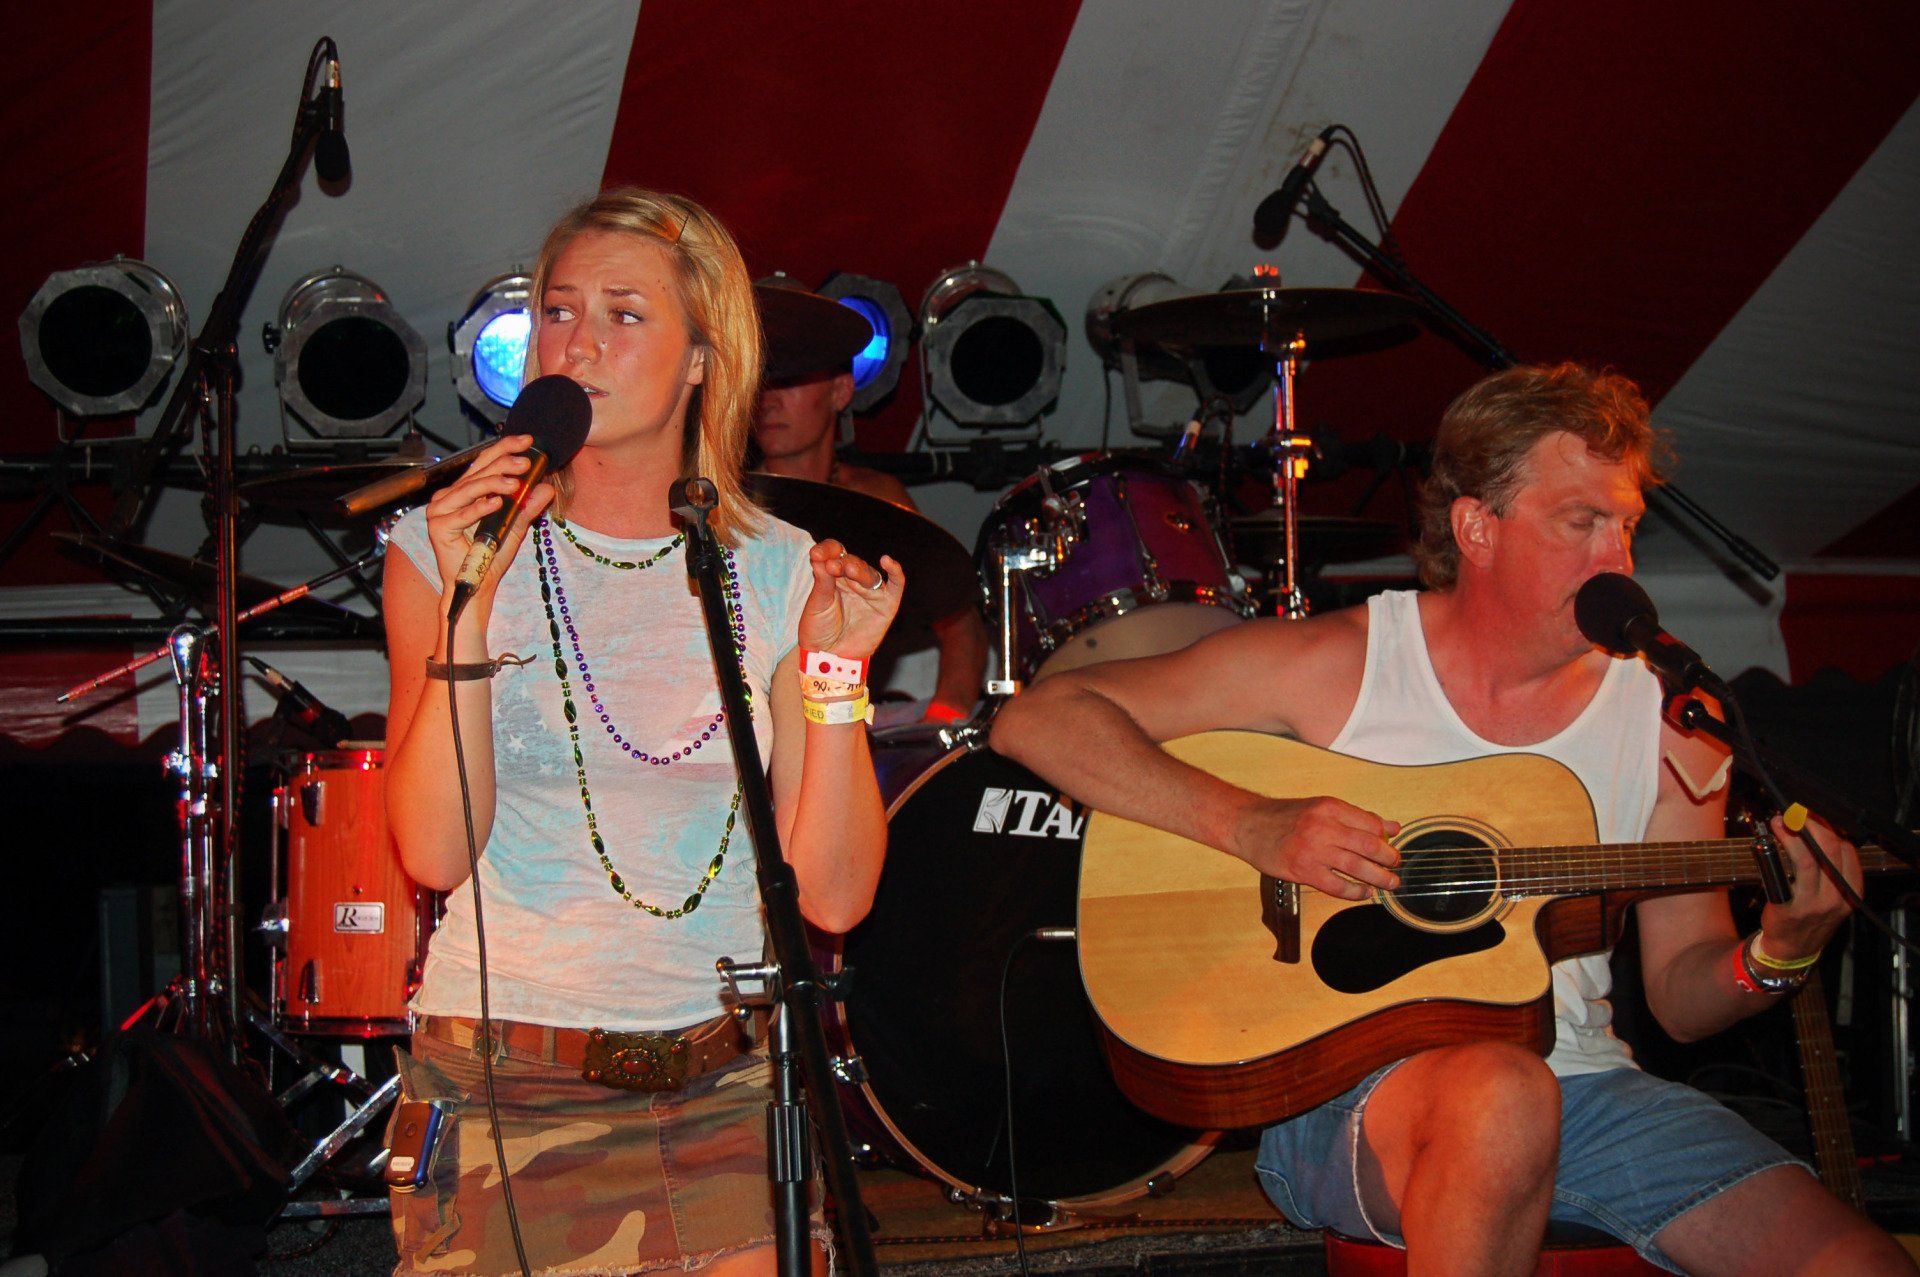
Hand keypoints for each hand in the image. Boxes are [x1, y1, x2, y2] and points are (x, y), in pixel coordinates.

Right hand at [421, 433, 554, 620]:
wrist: (477, 586)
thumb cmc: (491, 556)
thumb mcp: (515, 527)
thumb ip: (527, 507)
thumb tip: (546, 487)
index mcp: (465, 491)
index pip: (484, 462)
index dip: (505, 448)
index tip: (527, 441)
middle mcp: (449, 496)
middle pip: (478, 472)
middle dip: (504, 463)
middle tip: (526, 462)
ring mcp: (440, 510)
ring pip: (470, 489)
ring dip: (493, 483)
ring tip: (515, 483)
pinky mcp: (438, 527)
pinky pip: (462, 514)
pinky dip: (479, 508)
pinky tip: (496, 503)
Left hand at [798, 540, 902, 659]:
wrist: (828, 658)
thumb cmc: (819, 631)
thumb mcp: (816, 604)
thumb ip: (822, 581)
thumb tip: (820, 556)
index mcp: (833, 576)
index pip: (834, 553)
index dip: (827, 550)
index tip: (816, 555)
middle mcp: (853, 581)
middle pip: (852, 562)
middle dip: (842, 562)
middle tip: (832, 567)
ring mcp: (870, 593)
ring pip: (869, 573)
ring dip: (859, 569)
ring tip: (848, 570)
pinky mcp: (886, 605)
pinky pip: (895, 585)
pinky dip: (895, 572)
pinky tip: (887, 562)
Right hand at [1232, 795, 1401, 901]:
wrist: (1247, 825)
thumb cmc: (1284, 817)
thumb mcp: (1320, 808)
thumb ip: (1356, 818)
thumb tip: (1391, 827)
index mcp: (1330, 807)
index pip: (1371, 824)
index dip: (1388, 838)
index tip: (1392, 846)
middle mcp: (1324, 826)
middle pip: (1370, 845)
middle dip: (1389, 859)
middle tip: (1396, 866)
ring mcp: (1313, 850)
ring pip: (1358, 867)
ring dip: (1379, 878)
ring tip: (1389, 883)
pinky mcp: (1304, 871)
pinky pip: (1338, 886)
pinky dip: (1355, 892)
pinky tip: (1363, 892)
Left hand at [1757, 813, 1860, 959]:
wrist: (1792, 949)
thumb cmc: (1811, 915)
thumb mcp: (1833, 895)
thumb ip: (1832, 868)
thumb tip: (1817, 830)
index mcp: (1851, 890)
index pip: (1847, 849)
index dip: (1830, 826)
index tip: (1814, 812)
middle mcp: (1837, 896)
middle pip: (1830, 849)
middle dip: (1812, 824)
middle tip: (1795, 812)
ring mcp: (1814, 904)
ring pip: (1808, 859)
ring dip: (1792, 834)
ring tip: (1780, 821)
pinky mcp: (1790, 908)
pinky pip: (1784, 875)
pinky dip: (1777, 854)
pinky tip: (1768, 842)